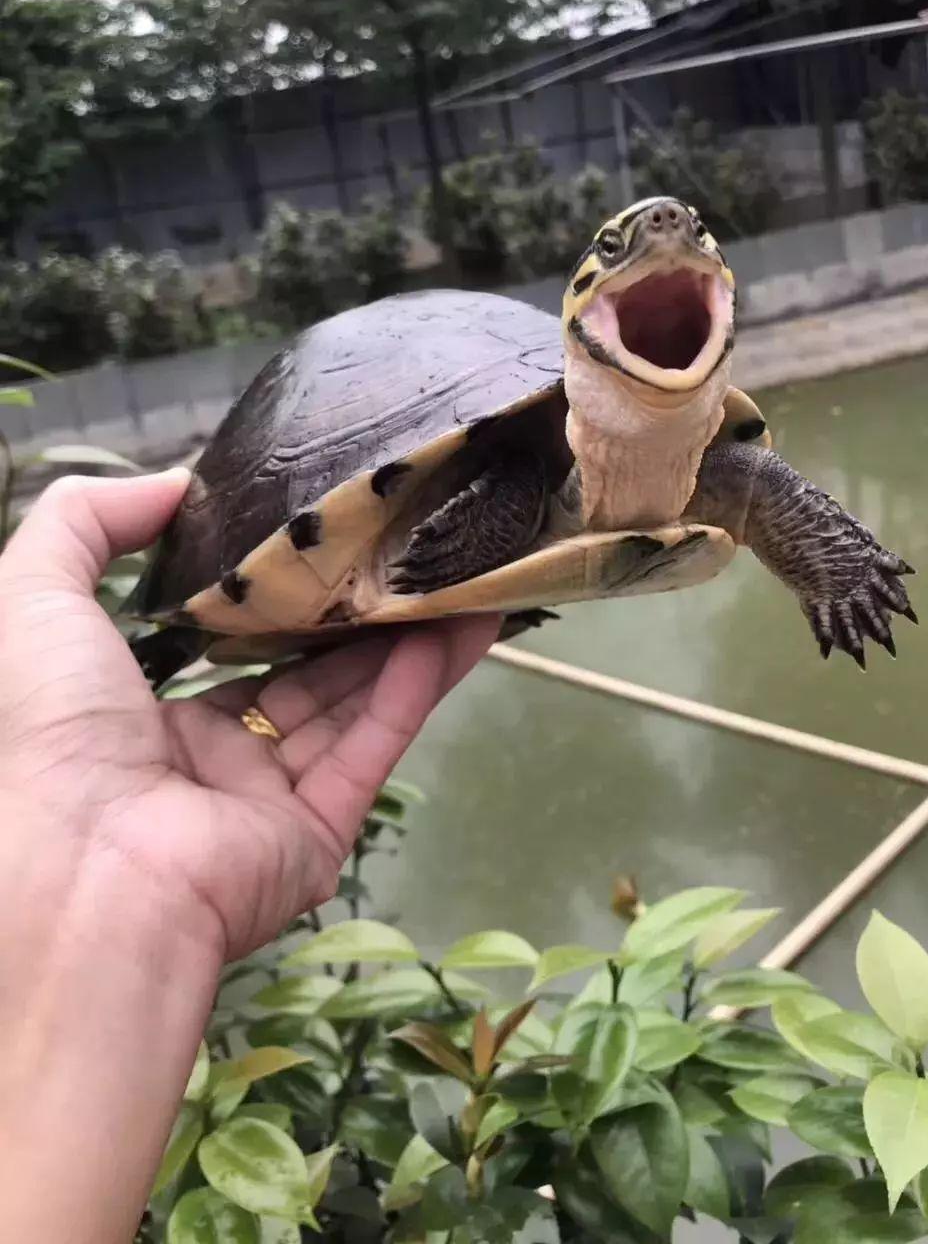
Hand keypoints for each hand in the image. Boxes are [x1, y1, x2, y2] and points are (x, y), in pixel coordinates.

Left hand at [0, 468, 498, 962]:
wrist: (85, 866)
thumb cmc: (54, 727)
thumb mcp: (33, 596)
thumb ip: (87, 520)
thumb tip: (172, 483)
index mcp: (145, 722)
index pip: (228, 652)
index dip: (279, 598)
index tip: (325, 542)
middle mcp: (211, 764)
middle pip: (304, 677)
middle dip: (359, 618)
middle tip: (411, 557)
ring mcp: (267, 805)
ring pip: (350, 708)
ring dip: (406, 646)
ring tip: (462, 582)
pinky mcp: (315, 836)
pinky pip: (368, 750)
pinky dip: (412, 692)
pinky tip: (453, 633)